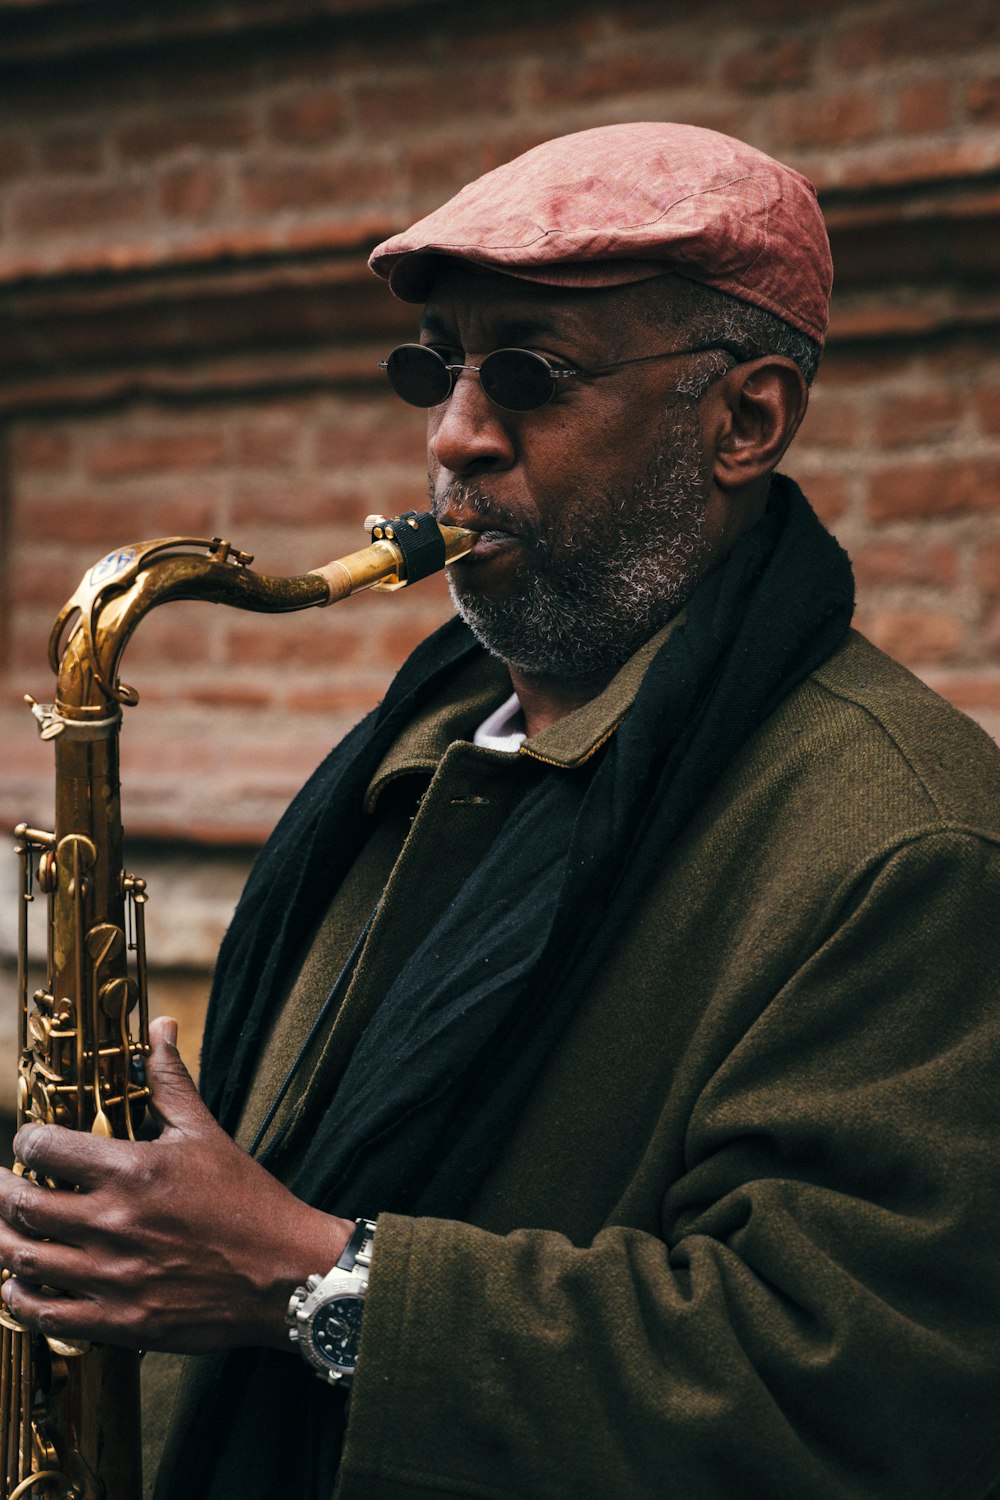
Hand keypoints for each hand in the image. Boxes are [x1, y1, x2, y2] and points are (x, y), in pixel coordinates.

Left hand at [0, 1016, 352, 1353]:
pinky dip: (20, 1298)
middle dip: (1, 1191)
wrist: (287, 1274)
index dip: (26, 1139)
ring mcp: (112, 1277)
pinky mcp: (119, 1322)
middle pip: (21, 1205)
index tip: (28, 1141)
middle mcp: (113, 1223)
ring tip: (0, 1230)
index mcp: (133, 1170)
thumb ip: (170, 1081)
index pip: (44, 1147)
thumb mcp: (206, 1133)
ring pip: (23, 1260)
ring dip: (2, 1242)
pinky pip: (46, 1315)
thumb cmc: (248, 1200)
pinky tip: (18, 1284)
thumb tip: (159, 1027)